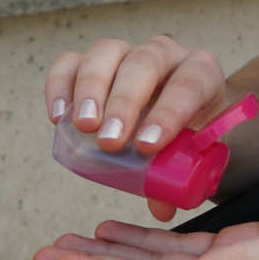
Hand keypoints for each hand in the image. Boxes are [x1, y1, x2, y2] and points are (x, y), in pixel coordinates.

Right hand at [45, 35, 230, 221]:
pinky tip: (58, 116)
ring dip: (91, 90)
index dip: (170, 113)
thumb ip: (181, 177)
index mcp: (201, 72)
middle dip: (125, 102)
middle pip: (144, 62)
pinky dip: (60, 85)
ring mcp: (127, 52)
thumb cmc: (189, 132)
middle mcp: (165, 54)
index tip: (148, 146)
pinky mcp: (94, 61)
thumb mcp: (197, 152)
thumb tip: (161, 207)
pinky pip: (71, 62)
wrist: (182, 113)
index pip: (190, 84)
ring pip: (106, 53)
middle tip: (110, 142)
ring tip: (83, 128)